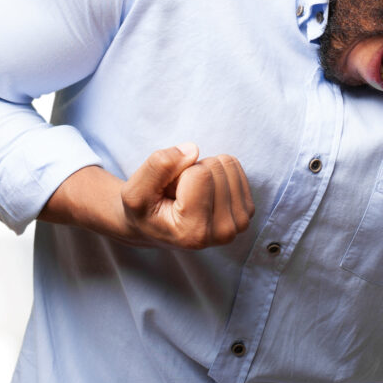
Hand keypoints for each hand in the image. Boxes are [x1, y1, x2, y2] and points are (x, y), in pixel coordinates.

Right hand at [120, 143, 254, 249]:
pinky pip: (235, 166)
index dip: (179, 173)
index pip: (201, 174)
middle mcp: (223, 232)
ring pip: (227, 164)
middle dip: (193, 170)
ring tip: (189, 193)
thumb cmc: (145, 210)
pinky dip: (217, 172)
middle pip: (216, 167)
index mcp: (195, 232)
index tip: (169, 194)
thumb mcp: (135, 191)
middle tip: (178, 193)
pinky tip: (203, 193)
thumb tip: (193, 150)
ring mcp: (238, 223)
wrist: (156, 225)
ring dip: (204, 171)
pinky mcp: (247, 211)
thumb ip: (158, 167)